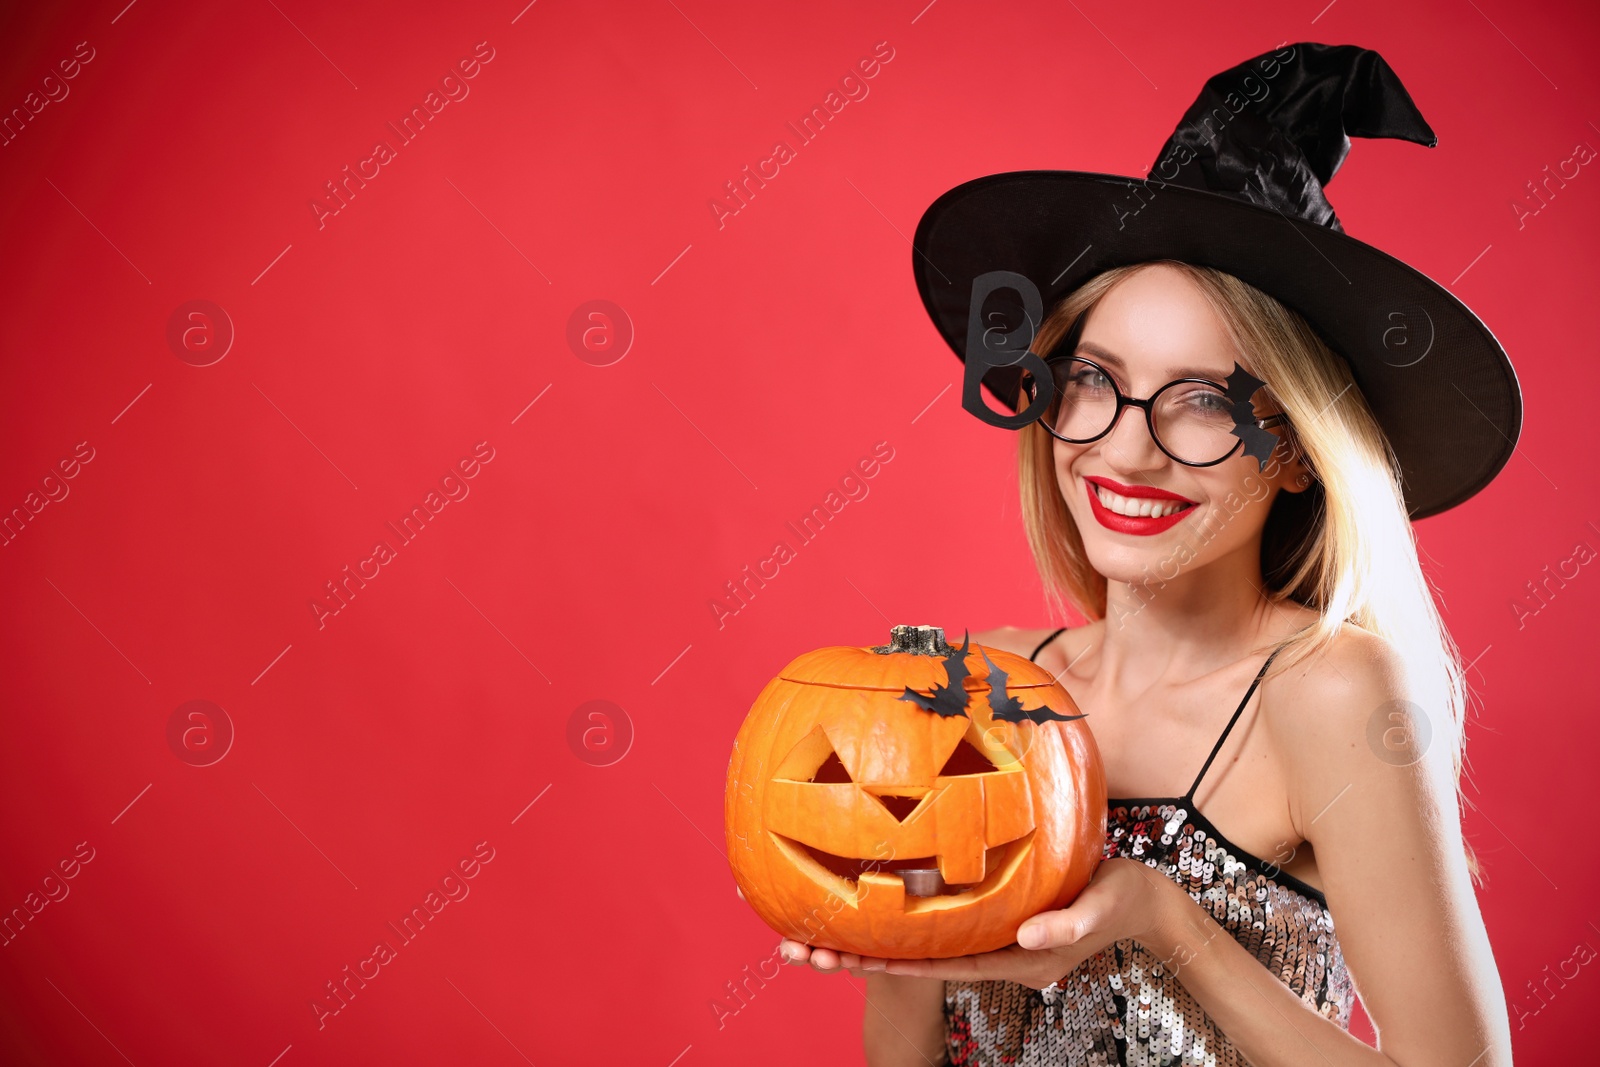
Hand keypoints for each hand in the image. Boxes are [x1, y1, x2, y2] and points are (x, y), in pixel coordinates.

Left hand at [779, 858, 1178, 989]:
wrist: (1146, 901)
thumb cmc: (1124, 898)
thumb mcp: (1100, 907)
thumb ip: (1065, 921)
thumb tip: (1026, 934)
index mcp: (1016, 958)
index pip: (943, 965)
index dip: (896, 962)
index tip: (849, 958)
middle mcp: (997, 951)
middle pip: (923, 959)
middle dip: (869, 957)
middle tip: (809, 951)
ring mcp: (997, 936)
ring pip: (927, 943)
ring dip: (880, 938)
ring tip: (821, 933)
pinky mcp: (1000, 916)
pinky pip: (945, 921)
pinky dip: (910, 915)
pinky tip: (880, 899)